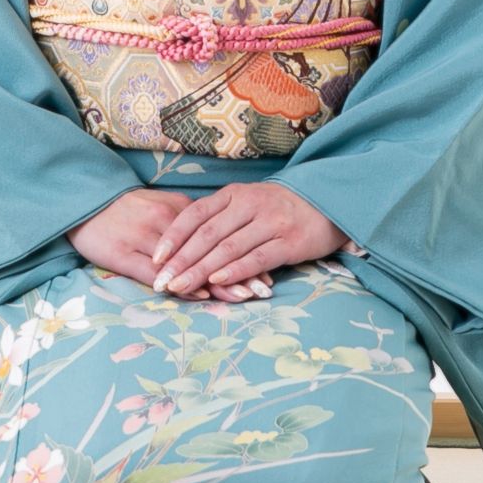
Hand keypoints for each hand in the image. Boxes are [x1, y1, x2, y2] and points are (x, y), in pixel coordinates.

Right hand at [68, 189, 270, 301]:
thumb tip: (216, 237)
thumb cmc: (125, 209)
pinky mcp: (123, 254)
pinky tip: (198, 295)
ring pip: (188, 263)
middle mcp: (166, 222)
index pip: (218, 236)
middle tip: (264, 290)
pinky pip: (156, 272)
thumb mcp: (160, 207)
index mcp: (178, 210)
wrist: (83, 202)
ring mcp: (145, 238)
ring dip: (217, 281)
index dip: (242, 255)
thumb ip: (187, 221)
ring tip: (243, 297)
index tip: (266, 272)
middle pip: (209, 249)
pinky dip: (180, 284)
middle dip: (239, 271)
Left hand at [148, 181, 345, 295]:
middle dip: (180, 261)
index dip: (173, 237)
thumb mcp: (247, 203)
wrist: (328, 201)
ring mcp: (270, 222)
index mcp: (234, 194)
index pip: (195, 214)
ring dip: (200, 270)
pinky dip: (235, 270)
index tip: (154, 259)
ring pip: (227, 248)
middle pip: (206, 235)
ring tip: (180, 287)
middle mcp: (249, 205)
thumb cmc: (280, 207)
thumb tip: (182, 245)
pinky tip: (217, 282)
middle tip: (160, 282)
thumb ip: (220, 219)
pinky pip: (257, 258)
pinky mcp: (290, 241)